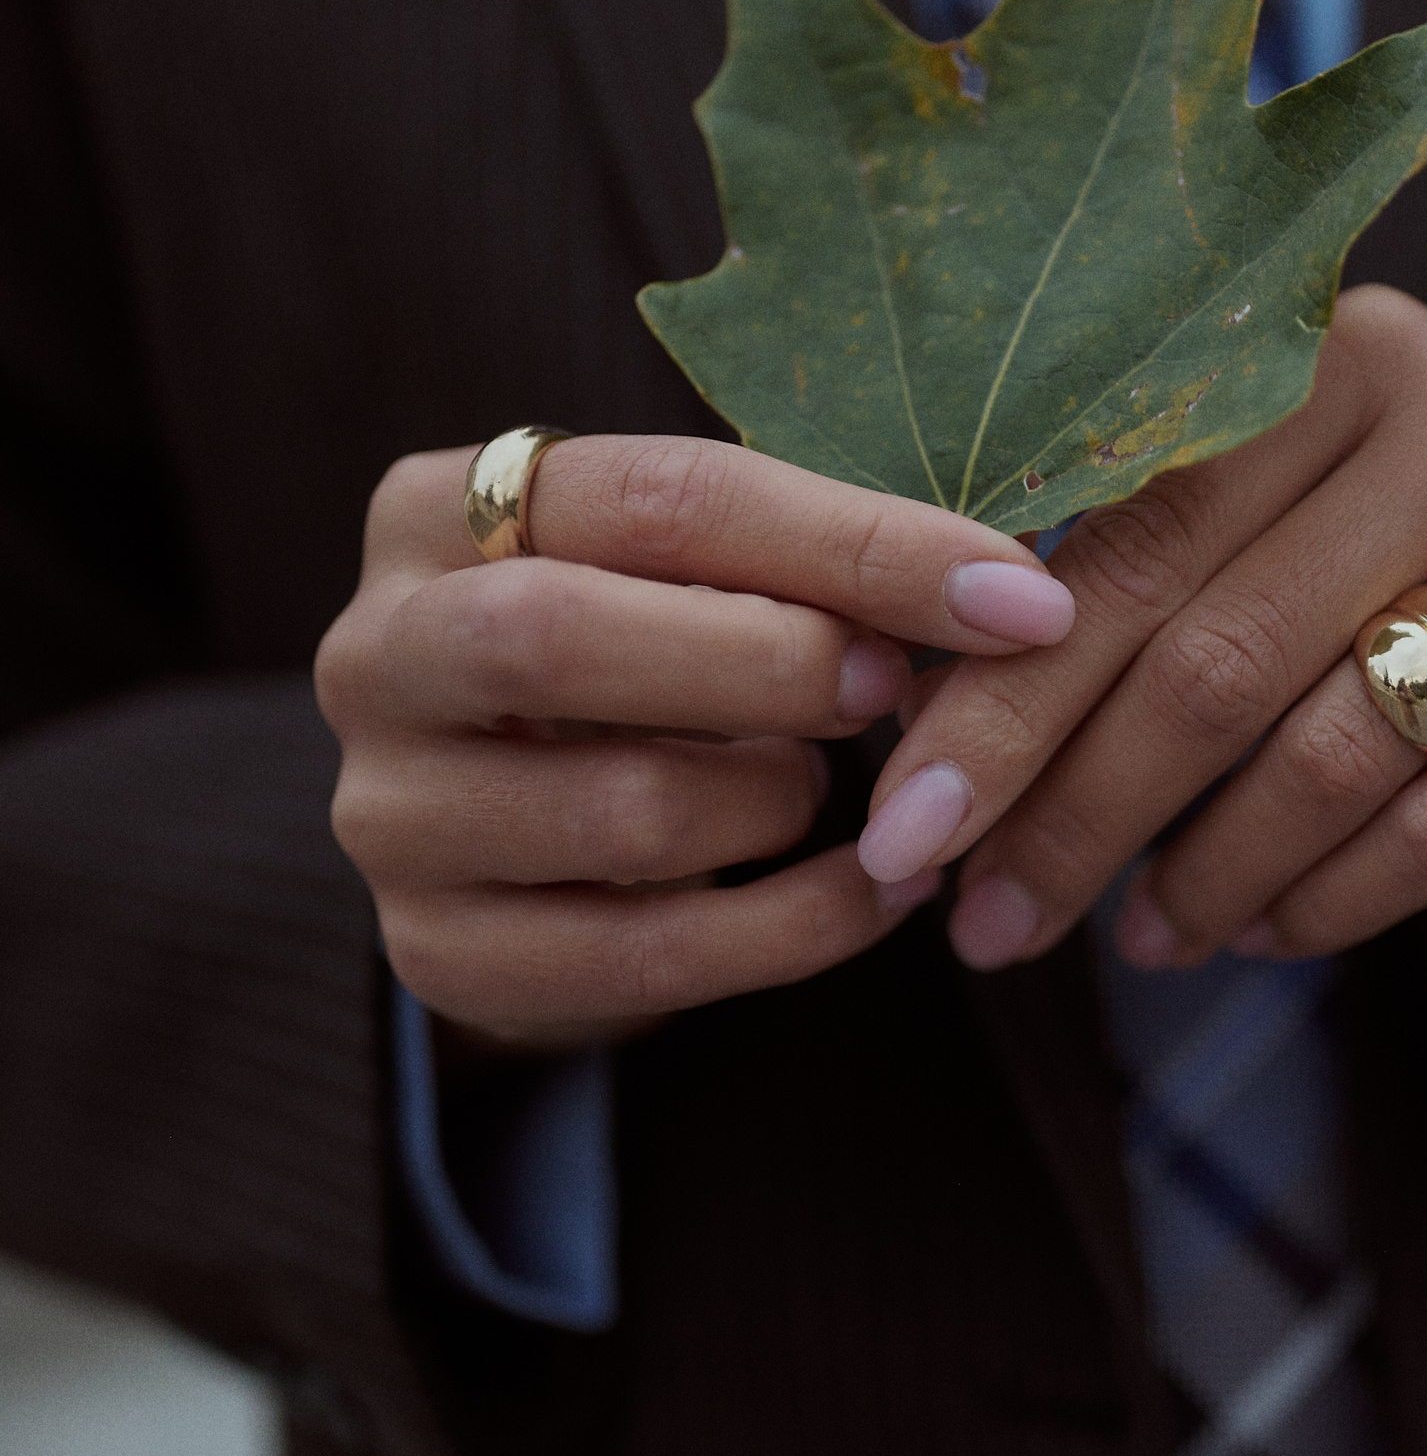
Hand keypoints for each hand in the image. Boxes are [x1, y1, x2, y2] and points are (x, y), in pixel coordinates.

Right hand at [318, 435, 1076, 1048]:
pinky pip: (651, 958)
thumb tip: (1011, 590)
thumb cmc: (648, 659)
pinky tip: (877, 892)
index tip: (1021, 595)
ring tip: (833, 784)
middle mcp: (376, 653)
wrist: (530, 836)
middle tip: (895, 689)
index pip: (658, 497)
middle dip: (774, 663)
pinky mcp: (440, 953)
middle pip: (559, 636)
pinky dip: (799, 927)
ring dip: (781, 801)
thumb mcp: (703, 577)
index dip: (855, 543)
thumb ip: (810, 561)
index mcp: (439, 511)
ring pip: (623, 812)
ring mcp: (391, 815)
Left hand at [860, 285, 1426, 972]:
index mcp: (1330, 355)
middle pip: (1222, 659)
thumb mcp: (1271, 499)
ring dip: (1207, 874)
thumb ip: (1123, 565)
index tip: (906, 833)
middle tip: (989, 924)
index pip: (1133, 546)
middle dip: (1080, 816)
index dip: (1006, 704)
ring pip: (1337, 753)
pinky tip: (1261, 932)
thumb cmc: (1391, 536)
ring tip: (1133, 942)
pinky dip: (1335, 900)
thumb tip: (915, 727)